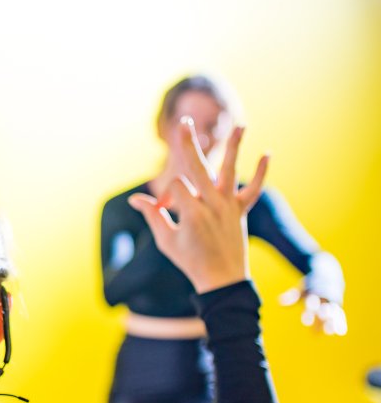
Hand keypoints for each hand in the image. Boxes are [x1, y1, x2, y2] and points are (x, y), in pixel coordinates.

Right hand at [128, 120, 268, 293]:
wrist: (222, 280)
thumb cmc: (190, 262)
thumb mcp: (166, 240)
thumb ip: (153, 215)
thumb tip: (136, 199)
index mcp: (191, 212)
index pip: (175, 186)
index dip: (166, 194)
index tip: (163, 207)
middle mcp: (212, 204)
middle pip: (198, 166)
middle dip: (188, 143)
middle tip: (183, 122)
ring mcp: (229, 206)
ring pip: (231, 171)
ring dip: (236, 147)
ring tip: (241, 125)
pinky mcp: (241, 210)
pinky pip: (254, 190)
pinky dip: (261, 173)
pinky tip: (267, 154)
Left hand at [279, 288, 347, 334]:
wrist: (329, 276)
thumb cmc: (311, 285)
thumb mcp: (301, 289)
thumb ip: (292, 296)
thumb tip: (279, 303)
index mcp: (315, 292)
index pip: (312, 301)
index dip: (310, 311)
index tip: (306, 322)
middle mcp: (325, 297)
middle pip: (324, 306)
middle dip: (323, 314)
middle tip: (322, 321)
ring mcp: (332, 301)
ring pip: (333, 312)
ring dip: (332, 321)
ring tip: (330, 332)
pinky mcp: (338, 306)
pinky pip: (340, 314)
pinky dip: (341, 323)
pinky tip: (341, 332)